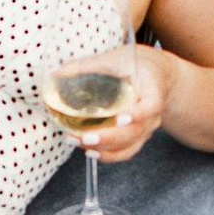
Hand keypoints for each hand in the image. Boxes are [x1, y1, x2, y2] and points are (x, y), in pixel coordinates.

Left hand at [63, 46, 170, 161]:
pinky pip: (126, 151)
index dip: (138, 115)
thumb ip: (88, 66)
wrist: (156, 75)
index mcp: (153, 91)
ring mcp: (146, 128)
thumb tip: (57, 74)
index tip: (121, 118)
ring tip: (79, 142)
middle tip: (85, 137)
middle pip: (136, 132)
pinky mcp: (137, 137)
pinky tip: (89, 152)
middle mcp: (153, 115)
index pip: (151, 107)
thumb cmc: (136, 65)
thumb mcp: (115, 59)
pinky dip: (109, 155)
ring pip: (130, 145)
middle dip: (109, 137)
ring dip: (104, 148)